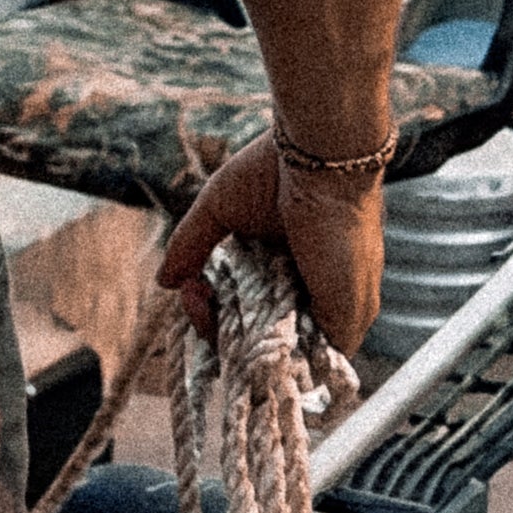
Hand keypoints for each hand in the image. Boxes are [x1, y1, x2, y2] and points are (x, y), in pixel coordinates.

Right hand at [160, 131, 384, 355]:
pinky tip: (239, 329)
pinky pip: (311, 357)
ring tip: (210, 308)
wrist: (318, 156)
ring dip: (240, 340)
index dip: (218, 310)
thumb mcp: (219, 210)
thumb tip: (164, 282)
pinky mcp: (347, 316)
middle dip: (222, 327)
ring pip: (283, 348)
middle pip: (262, 333)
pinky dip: (271, 352)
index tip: (193, 291)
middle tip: (197, 299)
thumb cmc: (274, 169)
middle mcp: (313, 287)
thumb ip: (192, 246)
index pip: (251, 308)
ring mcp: (333, 305)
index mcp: (290, 262)